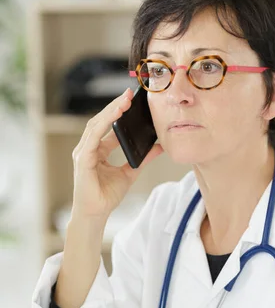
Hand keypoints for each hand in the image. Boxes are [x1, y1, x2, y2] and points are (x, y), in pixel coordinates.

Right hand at [71, 87, 163, 220]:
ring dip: (110, 111)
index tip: (132, 100)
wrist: (96, 214)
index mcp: (97, 150)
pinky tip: (114, 115)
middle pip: (101, 121)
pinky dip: (104, 125)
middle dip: (115, 106)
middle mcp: (88, 148)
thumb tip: (159, 146)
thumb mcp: (130, 172)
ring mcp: (83, 153)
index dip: (118, 112)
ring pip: (96, 125)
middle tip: (129, 94)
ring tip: (124, 101)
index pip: (107, 126)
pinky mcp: (83, 160)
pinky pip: (93, 137)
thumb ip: (142, 158)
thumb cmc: (106, 195)